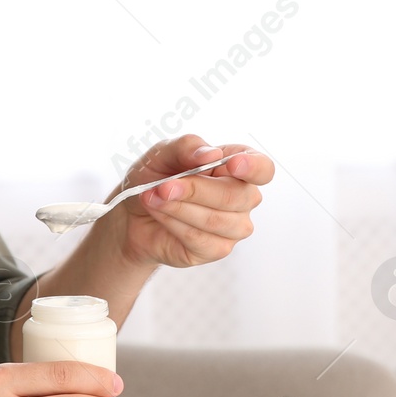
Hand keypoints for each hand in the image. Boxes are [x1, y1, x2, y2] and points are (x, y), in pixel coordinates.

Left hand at [101, 135, 273, 269]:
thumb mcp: (161, 154)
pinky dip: (174, 224)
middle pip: (236, 196)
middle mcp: (242, 197)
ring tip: (153, 198)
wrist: (132, 214)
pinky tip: (160, 214)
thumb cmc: (154, 178)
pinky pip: (201, 239)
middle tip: (163, 186)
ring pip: (217, 220)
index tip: (232, 164)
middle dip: (194, 190)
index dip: (253, 167)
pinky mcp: (217, 249)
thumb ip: (185, 147)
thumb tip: (211, 154)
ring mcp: (233, 226)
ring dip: (179, 208)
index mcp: (237, 166)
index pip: (263, 168)